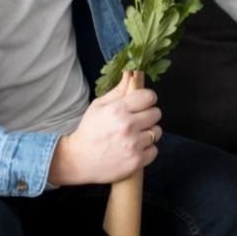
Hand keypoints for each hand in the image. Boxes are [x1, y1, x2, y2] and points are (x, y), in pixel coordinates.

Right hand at [47, 73, 161, 185]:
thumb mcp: (99, 106)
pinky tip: (134, 148)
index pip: (149, 97)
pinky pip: (154, 150)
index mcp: (118, 110)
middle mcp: (128, 126)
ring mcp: (133, 145)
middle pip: (156, 113)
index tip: (143, 103)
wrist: (79, 160)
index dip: (147, 98)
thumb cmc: (89, 131)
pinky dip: (147, 149)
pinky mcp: (137, 161)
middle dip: (148, 115)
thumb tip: (131, 73)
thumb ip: (118, 90)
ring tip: (135, 135)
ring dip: (149, 132)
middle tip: (137, 120)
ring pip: (157, 132)